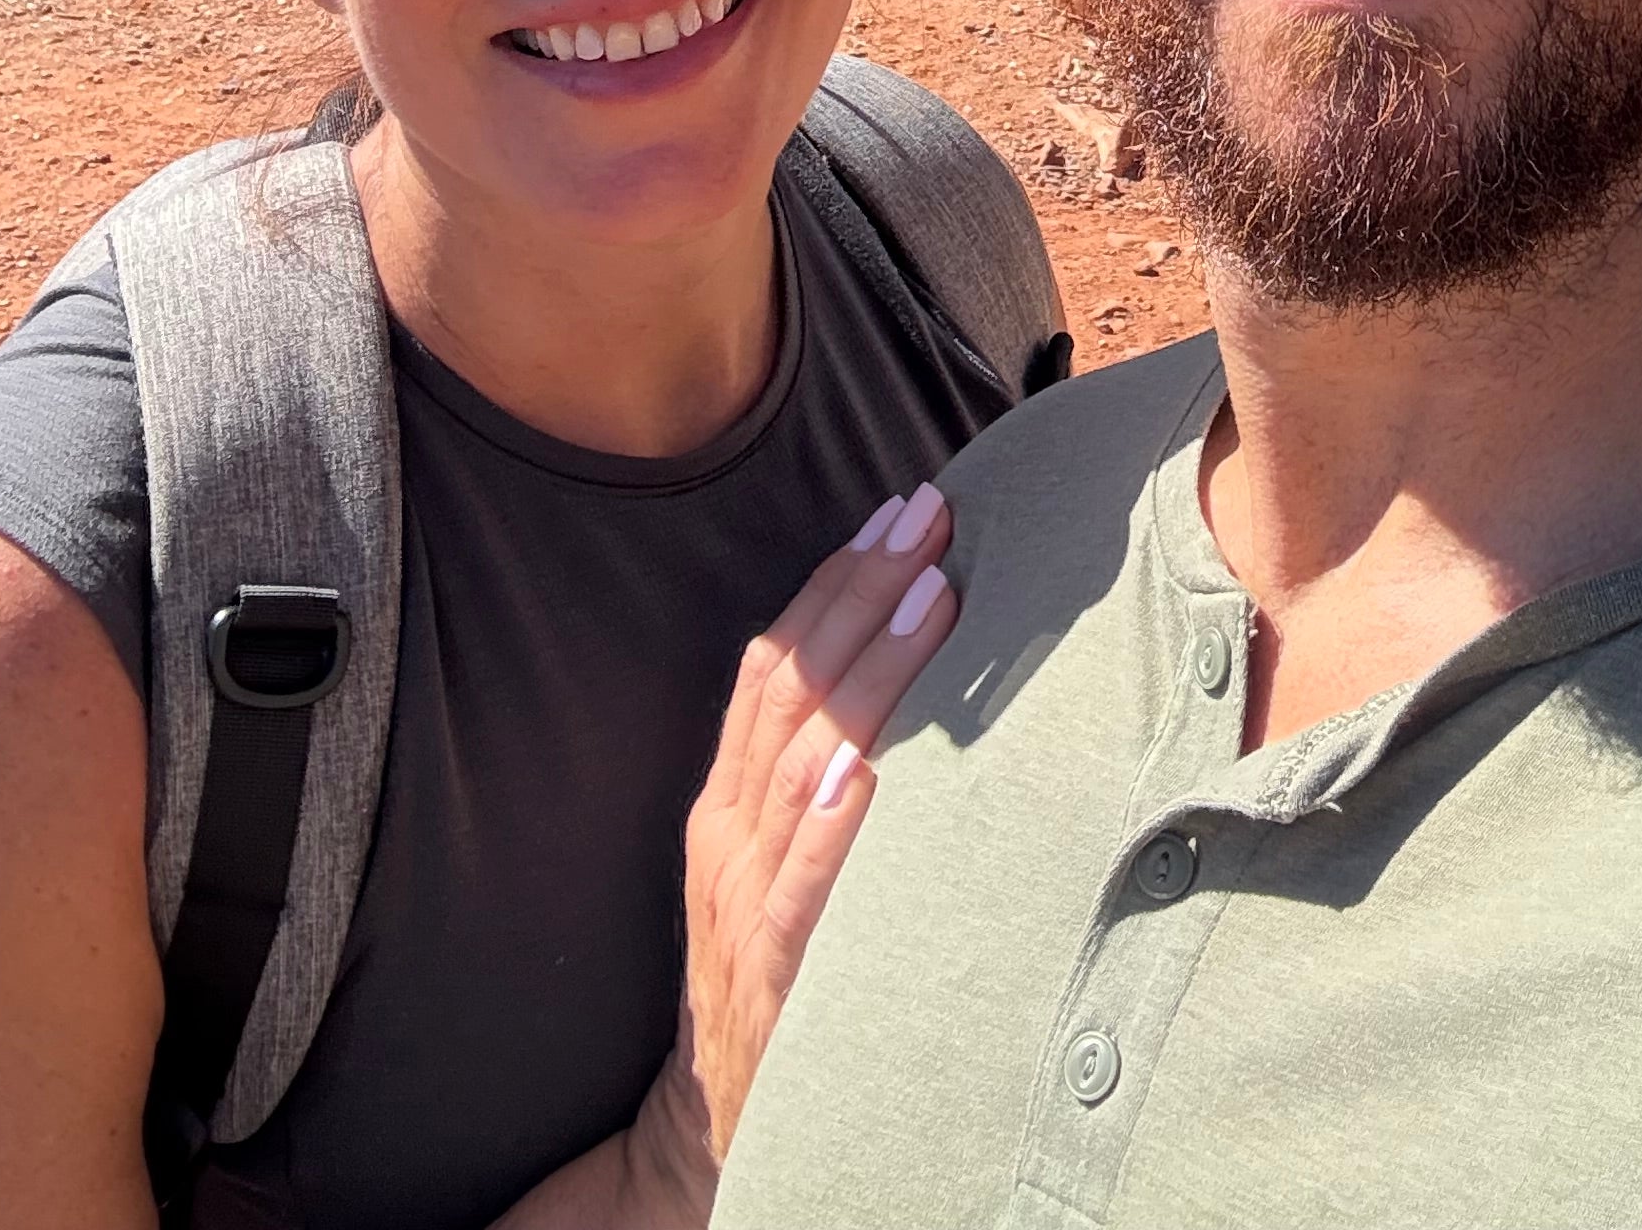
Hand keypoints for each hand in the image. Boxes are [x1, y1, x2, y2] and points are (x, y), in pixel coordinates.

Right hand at [657, 483, 961, 1183]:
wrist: (710, 1128)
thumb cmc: (770, 973)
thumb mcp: (778, 862)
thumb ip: (818, 779)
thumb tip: (903, 667)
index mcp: (727, 804)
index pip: (775, 668)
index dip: (832, 583)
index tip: (893, 512)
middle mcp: (729, 837)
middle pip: (793, 690)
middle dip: (862, 593)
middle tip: (928, 517)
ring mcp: (746, 902)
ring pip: (808, 763)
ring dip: (871, 674)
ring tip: (931, 598)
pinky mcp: (776, 970)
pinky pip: (805, 890)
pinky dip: (833, 826)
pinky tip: (867, 770)